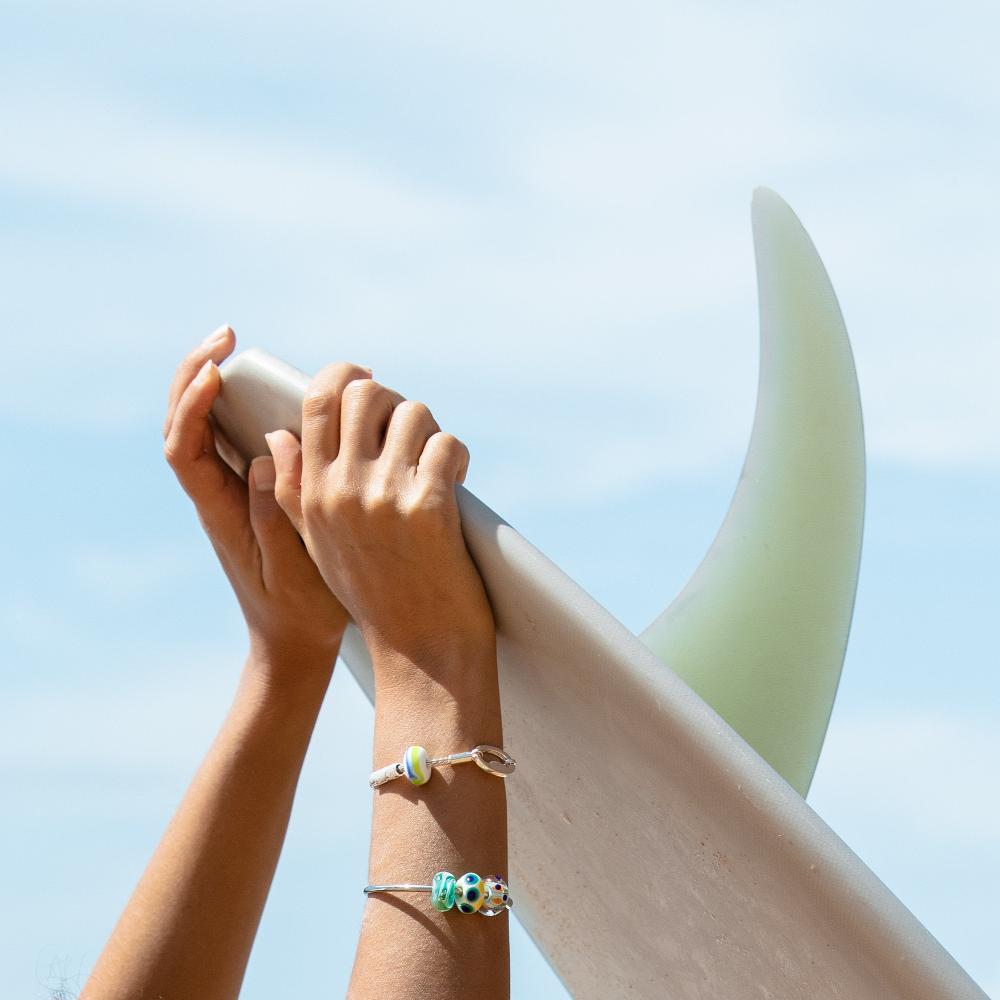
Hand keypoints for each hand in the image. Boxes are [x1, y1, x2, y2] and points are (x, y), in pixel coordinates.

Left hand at [162, 328, 350, 684]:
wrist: (295, 641)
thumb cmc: (298, 611)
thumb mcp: (291, 569)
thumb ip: (274, 512)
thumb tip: (264, 452)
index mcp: (218, 513)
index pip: (183, 448)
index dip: (190, 405)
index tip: (216, 372)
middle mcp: (217, 495)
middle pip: (183, 424)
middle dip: (195, 373)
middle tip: (226, 335)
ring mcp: (233, 491)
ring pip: (205, 426)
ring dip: (213, 381)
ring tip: (237, 346)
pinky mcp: (253, 491)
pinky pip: (236, 438)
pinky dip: (243, 404)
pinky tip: (269, 387)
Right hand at [266, 365, 495, 676]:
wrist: (422, 653)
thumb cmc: (376, 595)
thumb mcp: (319, 545)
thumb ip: (295, 490)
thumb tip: (278, 434)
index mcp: (311, 494)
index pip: (318, 400)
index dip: (345, 376)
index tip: (370, 381)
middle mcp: (341, 490)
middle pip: (366, 393)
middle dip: (395, 402)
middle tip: (412, 431)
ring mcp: (383, 498)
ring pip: (414, 413)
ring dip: (432, 432)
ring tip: (436, 464)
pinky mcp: (428, 508)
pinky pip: (447, 445)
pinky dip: (458, 458)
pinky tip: (457, 483)